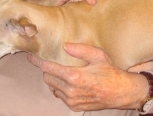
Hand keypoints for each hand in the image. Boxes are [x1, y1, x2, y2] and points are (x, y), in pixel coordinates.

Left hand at [27, 43, 147, 111]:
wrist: (121, 92)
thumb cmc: (111, 72)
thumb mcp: (98, 55)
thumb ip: (80, 49)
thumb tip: (65, 46)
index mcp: (74, 76)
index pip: (48, 68)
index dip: (38, 62)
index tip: (31, 57)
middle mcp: (70, 90)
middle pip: (47, 78)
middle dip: (47, 70)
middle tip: (51, 62)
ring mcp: (72, 100)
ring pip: (52, 87)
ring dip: (54, 79)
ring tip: (62, 72)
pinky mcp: (74, 106)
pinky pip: (60, 95)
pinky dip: (60, 88)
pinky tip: (69, 82)